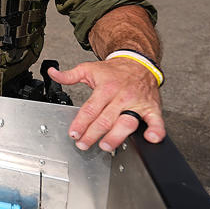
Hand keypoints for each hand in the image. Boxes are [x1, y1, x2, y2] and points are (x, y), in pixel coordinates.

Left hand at [47, 58, 164, 151]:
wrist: (138, 62)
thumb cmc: (114, 71)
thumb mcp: (89, 69)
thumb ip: (69, 75)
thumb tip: (53, 73)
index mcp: (106, 87)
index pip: (90, 109)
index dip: (81, 123)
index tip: (74, 134)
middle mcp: (122, 96)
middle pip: (105, 119)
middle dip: (92, 134)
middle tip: (83, 144)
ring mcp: (137, 103)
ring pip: (127, 122)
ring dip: (116, 136)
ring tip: (106, 146)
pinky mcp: (152, 108)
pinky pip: (156, 120)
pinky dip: (156, 130)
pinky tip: (151, 138)